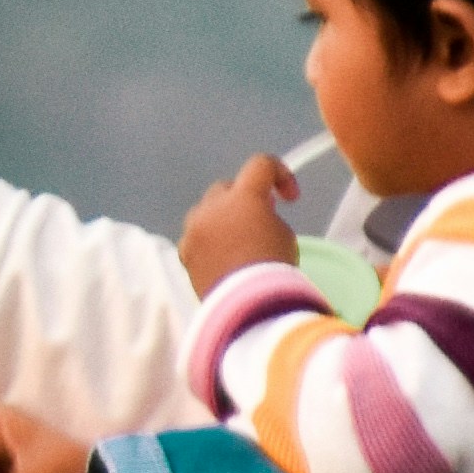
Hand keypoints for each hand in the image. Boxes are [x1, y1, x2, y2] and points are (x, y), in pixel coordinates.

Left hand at [177, 152, 300, 290]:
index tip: (290, 198)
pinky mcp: (184, 253)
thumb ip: (269, 216)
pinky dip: (208, 242)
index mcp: (243, 197)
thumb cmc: (275, 268)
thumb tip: (255, 214)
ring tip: (237, 241)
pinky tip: (221, 260)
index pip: (260, 165)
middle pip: (226, 188)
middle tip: (259, 219)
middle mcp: (212, 207)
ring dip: (221, 219)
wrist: (249, 307)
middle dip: (243, 198)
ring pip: (206, 212)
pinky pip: (196, 237)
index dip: (279, 174)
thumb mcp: (285, 235)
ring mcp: (193, 229)